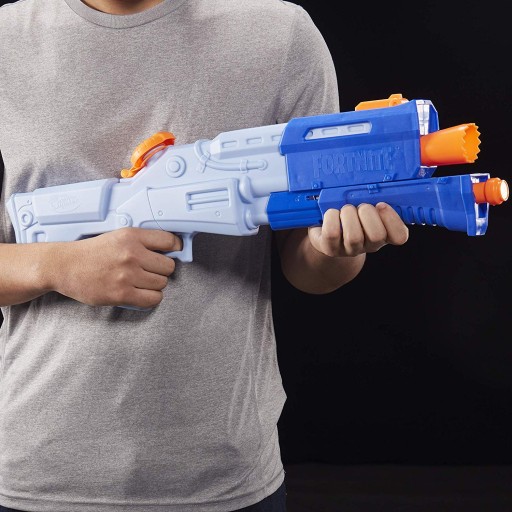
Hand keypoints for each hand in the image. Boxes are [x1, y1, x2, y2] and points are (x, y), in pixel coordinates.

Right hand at [50, 228, 181, 307]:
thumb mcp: (117, 236)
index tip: (173, 252)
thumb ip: (142, 241)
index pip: (169, 241)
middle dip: (162, 269)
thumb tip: (170, 250)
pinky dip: (150, 298)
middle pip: (169, 266)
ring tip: (141, 281)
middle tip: (150, 270)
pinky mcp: (122, 294)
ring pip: (162, 283)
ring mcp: (127, 275)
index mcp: (131, 236)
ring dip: (155, 285)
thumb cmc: (91, 252)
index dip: (175, 248)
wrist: (64, 266)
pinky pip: (153, 299)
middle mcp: (131, 254)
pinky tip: (141, 293)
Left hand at [307, 202, 408, 257]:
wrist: (327, 228)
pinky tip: (333, 213)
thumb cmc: (352, 213)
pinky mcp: (331, 249)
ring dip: (348, 215)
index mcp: (385, 233)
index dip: (392, 219)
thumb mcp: (367, 205)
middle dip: (367, 213)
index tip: (381, 204)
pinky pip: (332, 234)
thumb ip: (376, 198)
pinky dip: (331, 217)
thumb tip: (378, 185)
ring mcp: (350, 249)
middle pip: (377, 236)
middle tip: (360, 206)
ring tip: (345, 209)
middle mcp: (369, 245)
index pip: (400, 236)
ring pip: (354, 237)